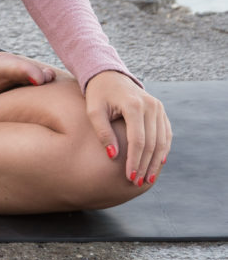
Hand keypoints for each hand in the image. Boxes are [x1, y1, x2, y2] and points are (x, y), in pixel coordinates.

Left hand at [85, 70, 171, 185]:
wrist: (109, 75)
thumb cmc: (98, 94)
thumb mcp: (94, 111)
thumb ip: (103, 132)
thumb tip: (113, 156)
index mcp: (133, 104)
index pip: (138, 140)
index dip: (135, 161)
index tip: (129, 178)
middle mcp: (150, 105)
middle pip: (152, 143)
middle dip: (145, 166)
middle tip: (138, 183)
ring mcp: (158, 107)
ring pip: (162, 141)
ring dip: (155, 162)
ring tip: (148, 179)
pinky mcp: (160, 110)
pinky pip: (166, 134)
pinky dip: (163, 150)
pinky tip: (158, 164)